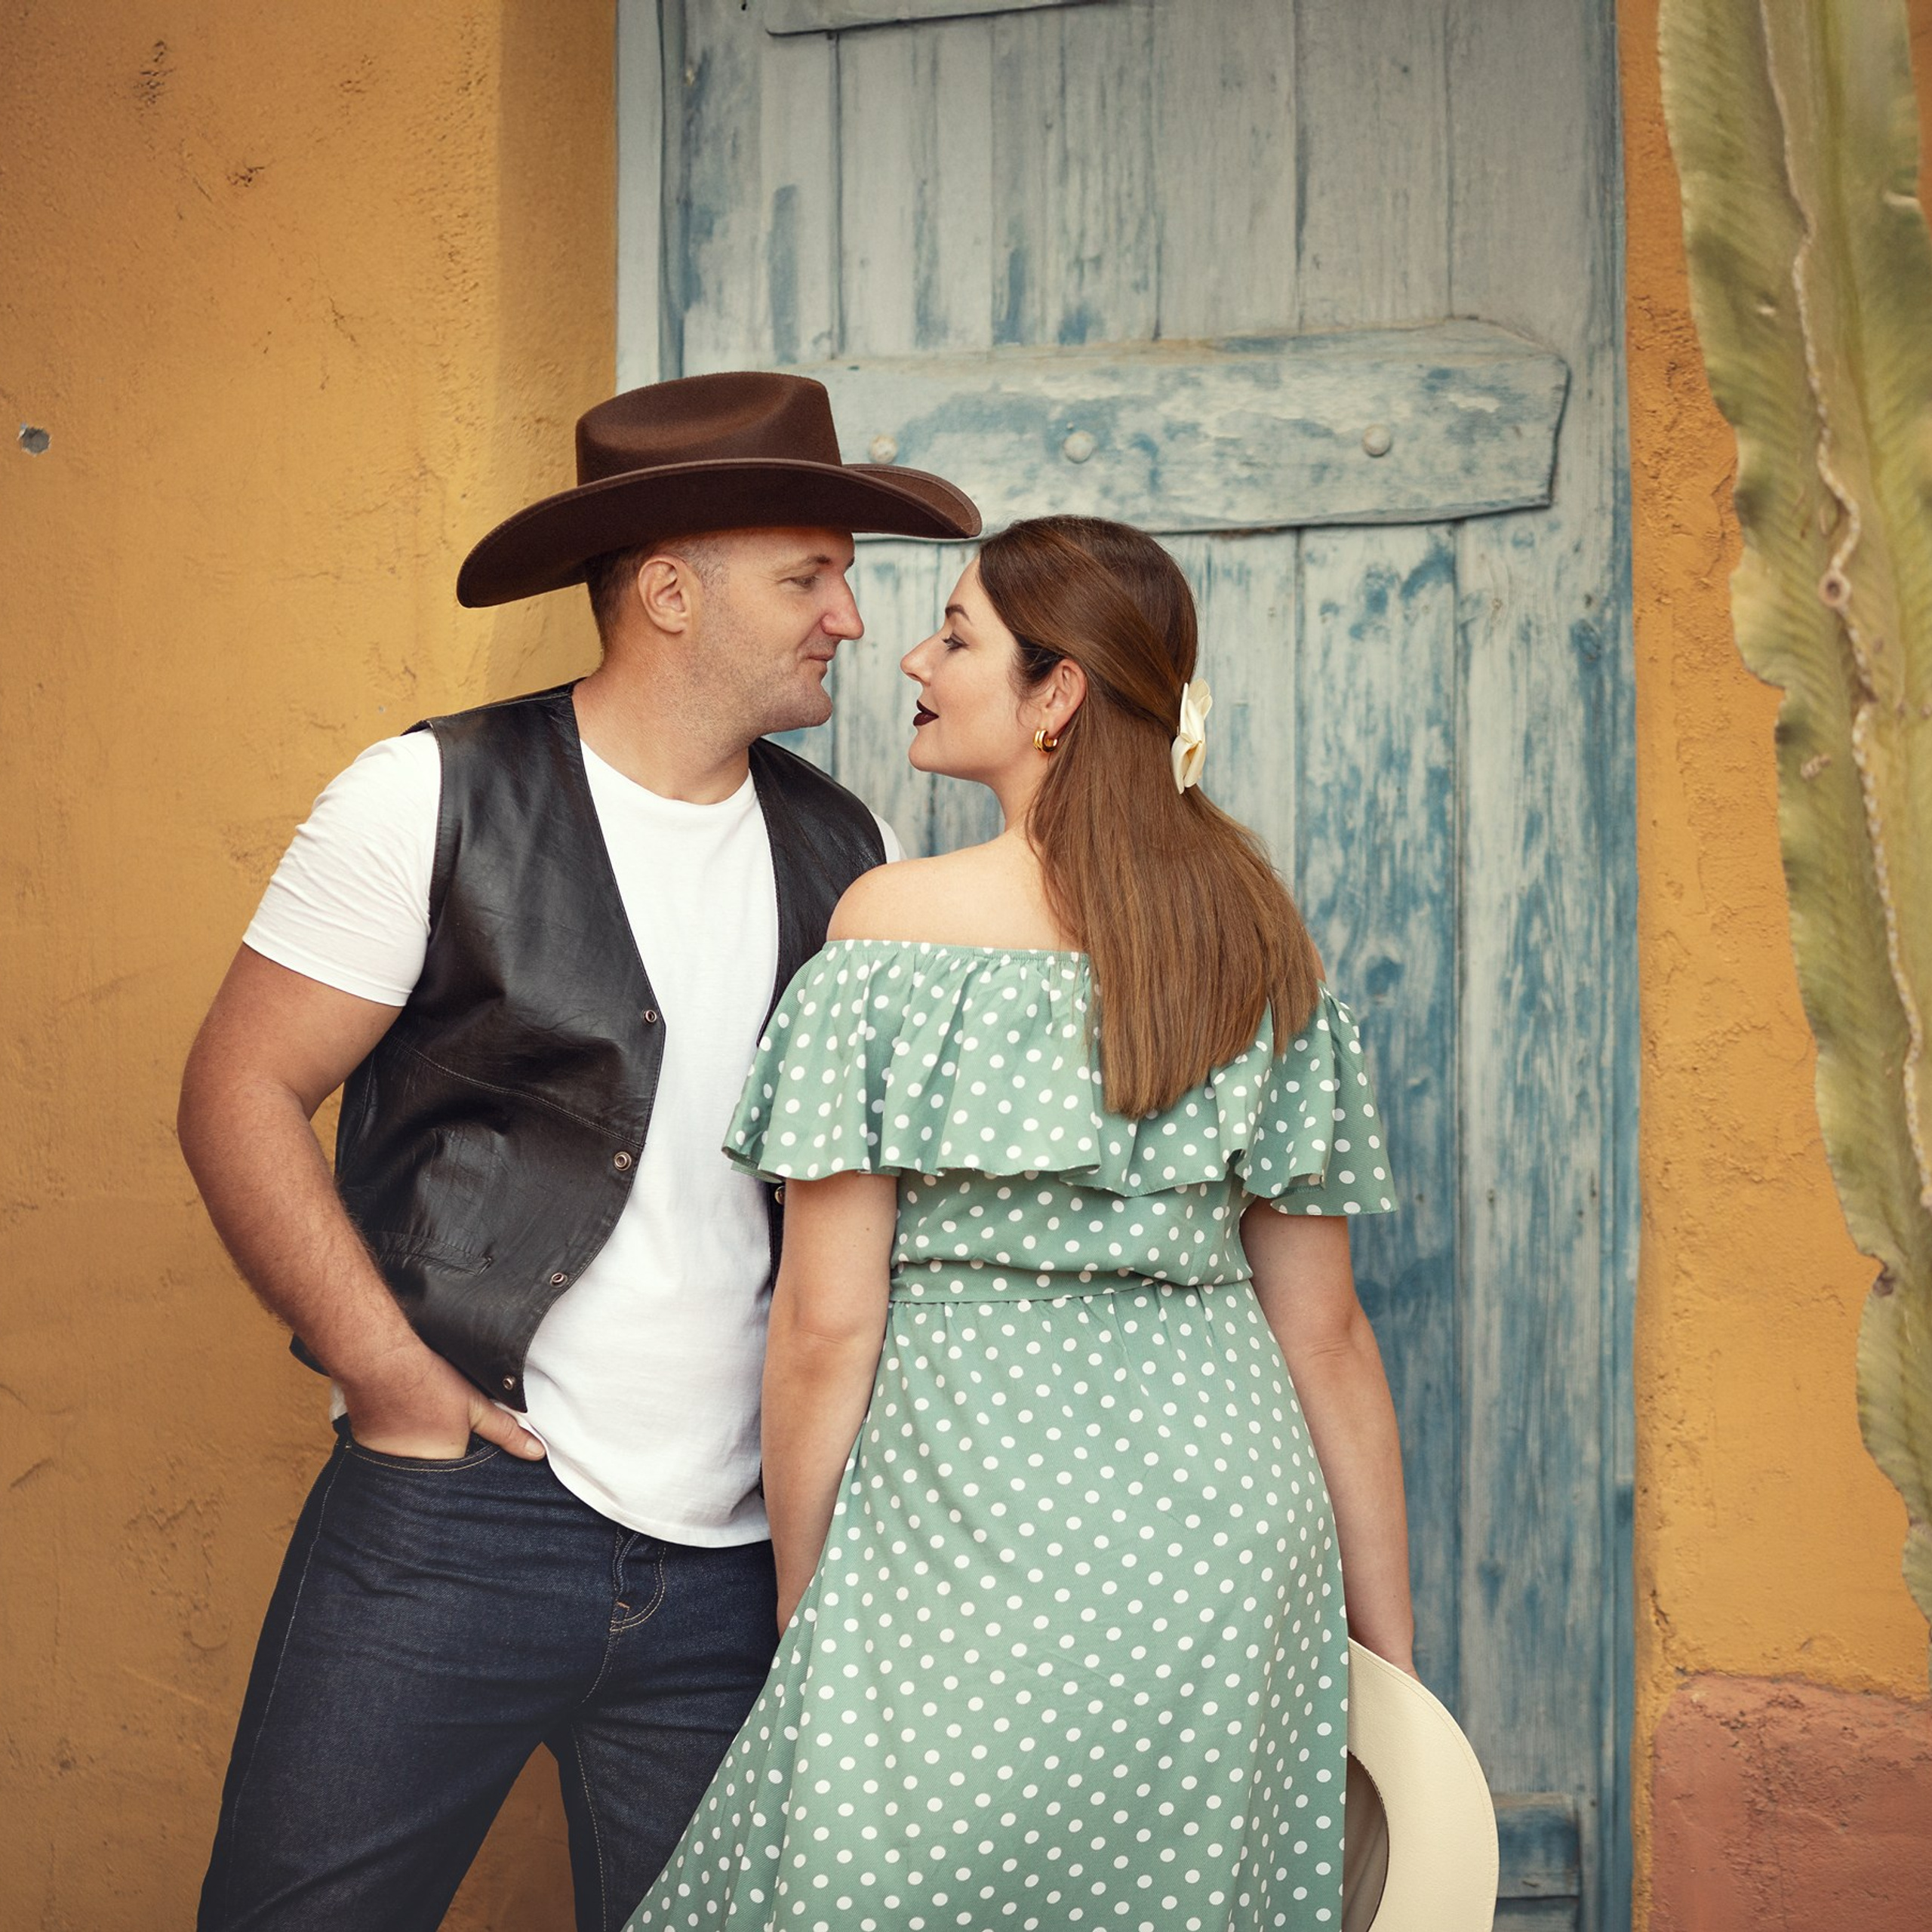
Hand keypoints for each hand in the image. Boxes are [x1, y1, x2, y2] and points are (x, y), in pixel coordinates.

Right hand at [338, 1340, 545, 1460]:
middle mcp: (412, 1476)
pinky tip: (399, 1426)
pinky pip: (386, 1460)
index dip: (467, 1465)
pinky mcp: (366, 1454)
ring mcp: (385, 1466)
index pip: (462, 1479)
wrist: (380, 1362)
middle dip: (441, 1465)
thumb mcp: (475, 1406)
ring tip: (420, 1428)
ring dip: (416, 1456)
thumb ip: (506, 1432)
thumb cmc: (430, 1383)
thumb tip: (537, 1453)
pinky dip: (393, 1448)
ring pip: (410, 1470)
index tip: (467, 1453)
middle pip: (434, 1476)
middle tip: (440, 1433)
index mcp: (444, 1467)